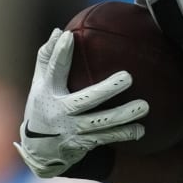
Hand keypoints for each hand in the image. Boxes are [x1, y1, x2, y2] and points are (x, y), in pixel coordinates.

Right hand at [15, 29, 148, 178]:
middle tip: (128, 77)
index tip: (70, 37)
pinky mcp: (82, 143)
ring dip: (123, 115)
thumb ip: (48, 59)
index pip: (53, 70)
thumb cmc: (43, 106)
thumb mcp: (40, 84)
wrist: (38, 150)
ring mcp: (72, 129)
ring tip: (144, 106)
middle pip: (85, 100)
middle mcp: (59, 112)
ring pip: (100, 122)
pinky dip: (124, 134)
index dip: (60, 54)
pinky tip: (141, 130)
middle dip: (107, 90)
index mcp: (47, 92)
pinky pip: (106, 138)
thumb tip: (60, 31)